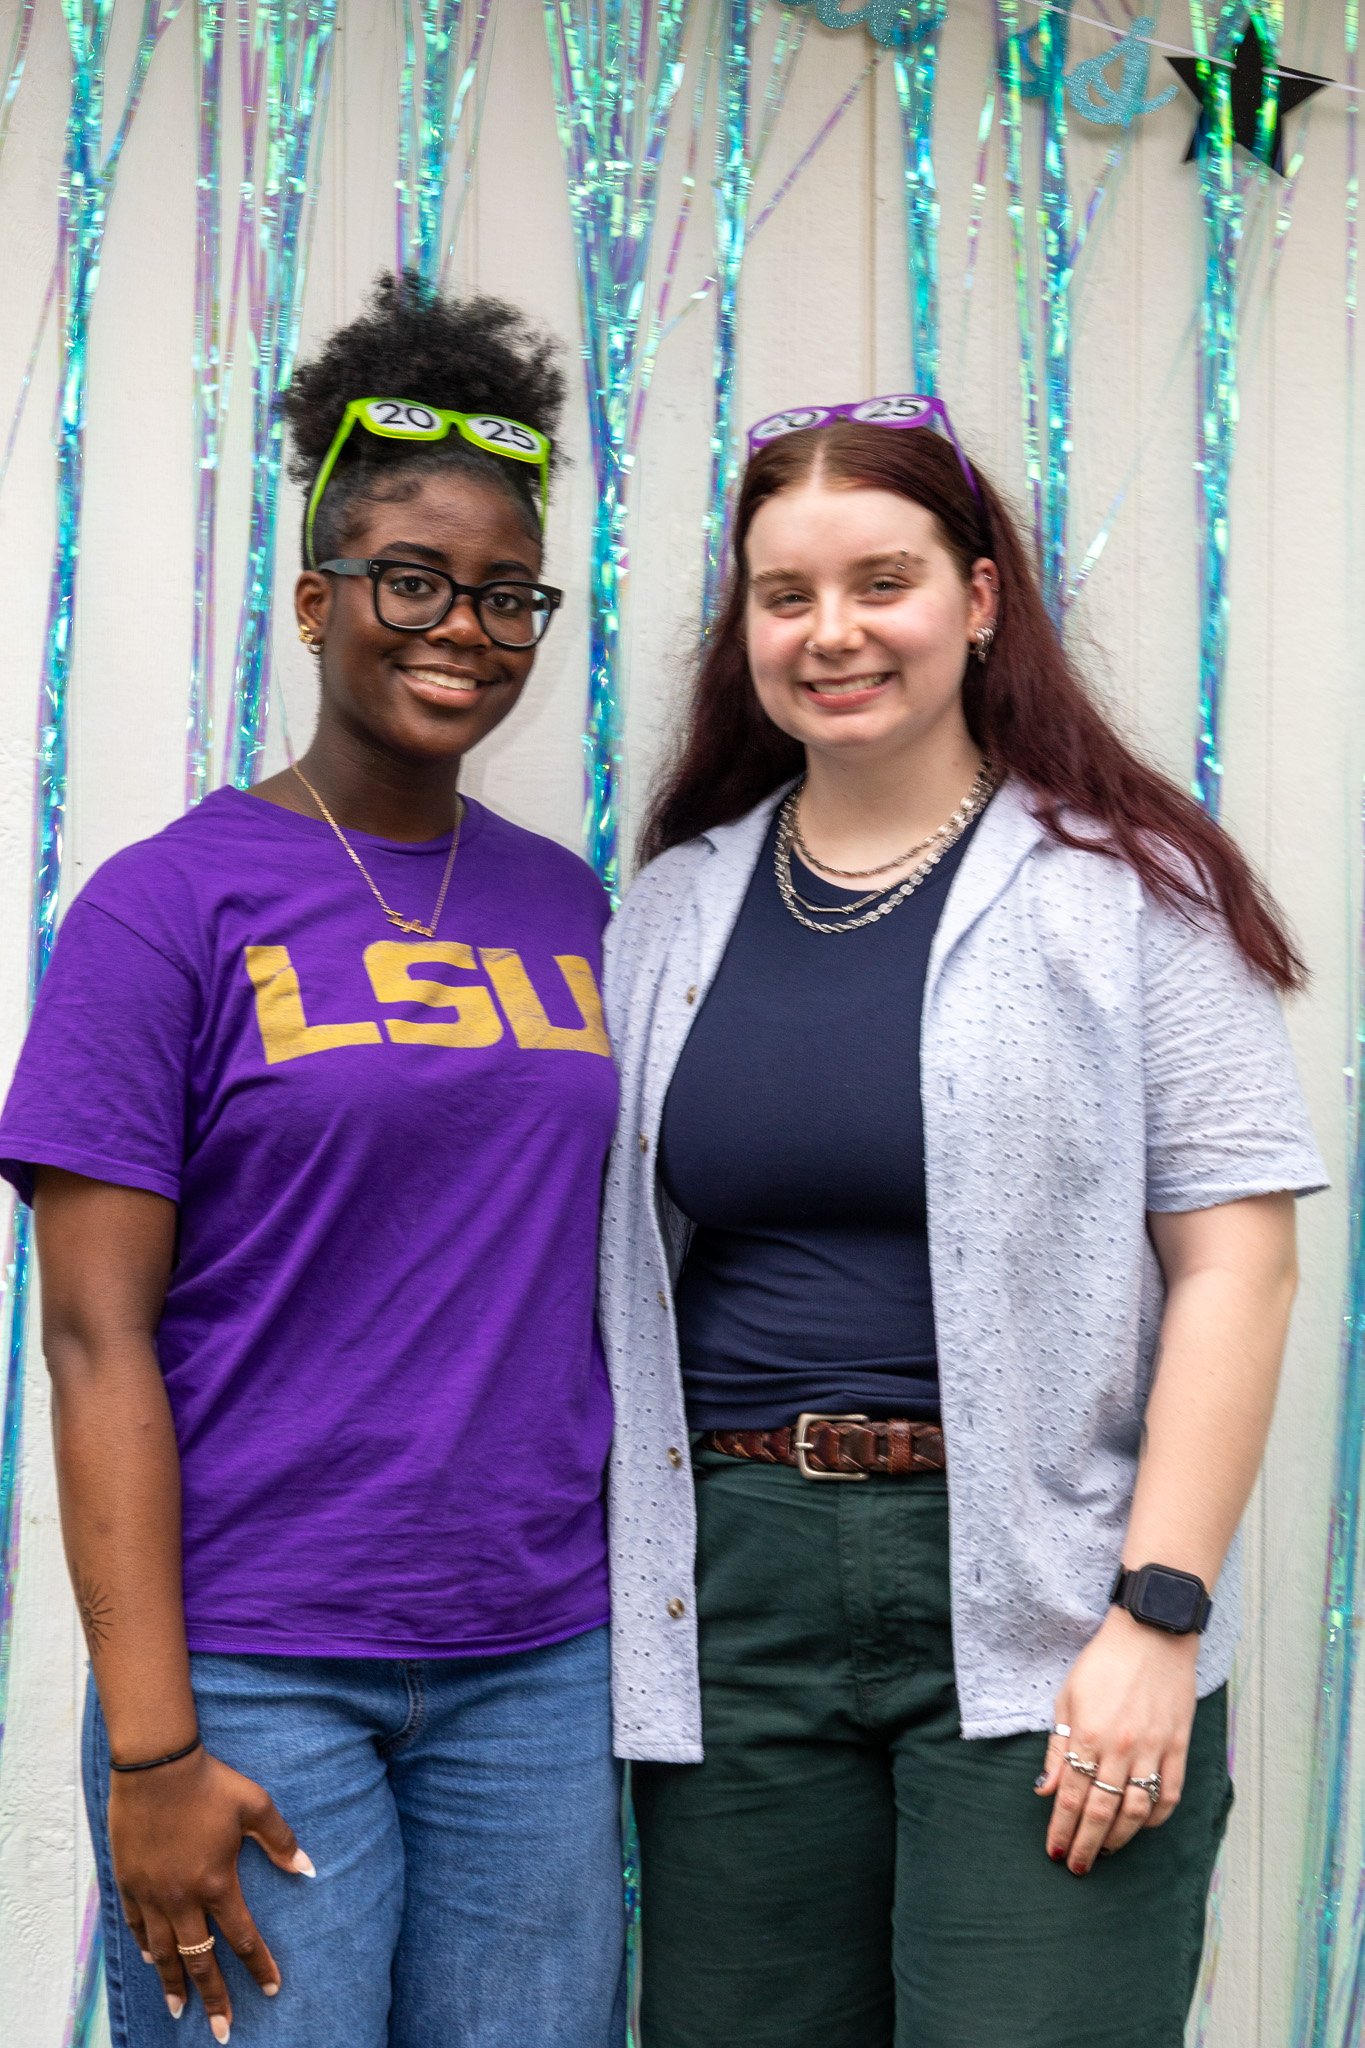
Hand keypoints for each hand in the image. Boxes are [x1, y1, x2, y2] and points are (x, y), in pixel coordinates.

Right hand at [110, 1746, 314, 2037]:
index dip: (259, 1966)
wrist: (156, 1766)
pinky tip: (150, 1962)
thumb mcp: (255, 1804)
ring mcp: (152, 1893)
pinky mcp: (128, 1882)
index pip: (242, 1937)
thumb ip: (281, 1840)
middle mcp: (183, 1897)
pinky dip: (145, 1948)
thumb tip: (308, 1869)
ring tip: (180, 2009)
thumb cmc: (209, 1783)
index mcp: (217, 1882)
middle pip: (199, 1960)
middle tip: (223, 2030)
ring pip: (162, 1953)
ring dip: (173, 1984)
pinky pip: (137, 1926)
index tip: (271, 1991)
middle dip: (214, 1998)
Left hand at [1034, 1607, 1198, 1874]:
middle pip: (1102, 1811)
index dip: (1062, 1828)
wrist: (1151, 1634)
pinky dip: (1157, 1818)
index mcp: (1089, 1735)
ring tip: (1106, 1851)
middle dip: (1087, 1844)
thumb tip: (1044, 1791)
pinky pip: (1171, 1794)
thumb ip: (1058, 1749)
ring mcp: (1153, 1749)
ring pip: (1137, 1810)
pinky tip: (1142, 1827)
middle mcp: (1121, 1748)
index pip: (1072, 1796)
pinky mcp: (1179, 1747)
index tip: (1055, 1851)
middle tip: (1077, 1866)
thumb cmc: (1103, 1663)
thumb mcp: (1068, 1698)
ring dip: (1120, 1838)